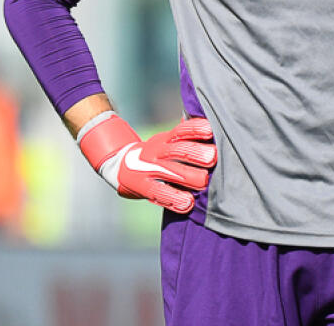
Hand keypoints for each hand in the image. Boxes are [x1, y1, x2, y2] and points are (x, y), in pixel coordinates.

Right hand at [77, 113, 216, 212]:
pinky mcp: (143, 187)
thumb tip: (214, 130)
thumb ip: (187, 139)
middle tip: (212, 157)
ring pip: (169, 172)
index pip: (181, 130)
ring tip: (204, 181)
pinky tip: (187, 204)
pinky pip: (158, 192)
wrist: (120, 166)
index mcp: (166, 139)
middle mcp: (158, 152)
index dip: (195, 129)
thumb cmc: (156, 156)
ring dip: (188, 176)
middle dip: (195, 153)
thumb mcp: (168, 142)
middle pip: (177, 150)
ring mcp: (149, 169)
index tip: (210, 130)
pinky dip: (174, 199)